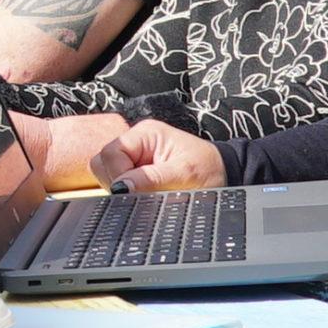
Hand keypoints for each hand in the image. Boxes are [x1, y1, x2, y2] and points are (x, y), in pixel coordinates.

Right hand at [92, 121, 224, 191]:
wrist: (225, 173)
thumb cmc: (209, 170)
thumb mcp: (184, 175)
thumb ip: (151, 180)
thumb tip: (121, 188)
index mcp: (145, 133)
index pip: (111, 153)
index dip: (118, 175)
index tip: (132, 192)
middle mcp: (136, 141)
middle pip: (102, 161)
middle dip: (115, 181)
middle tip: (138, 193)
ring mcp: (134, 155)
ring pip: (106, 172)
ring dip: (121, 188)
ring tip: (145, 193)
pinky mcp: (136, 169)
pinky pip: (118, 180)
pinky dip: (127, 191)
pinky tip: (144, 194)